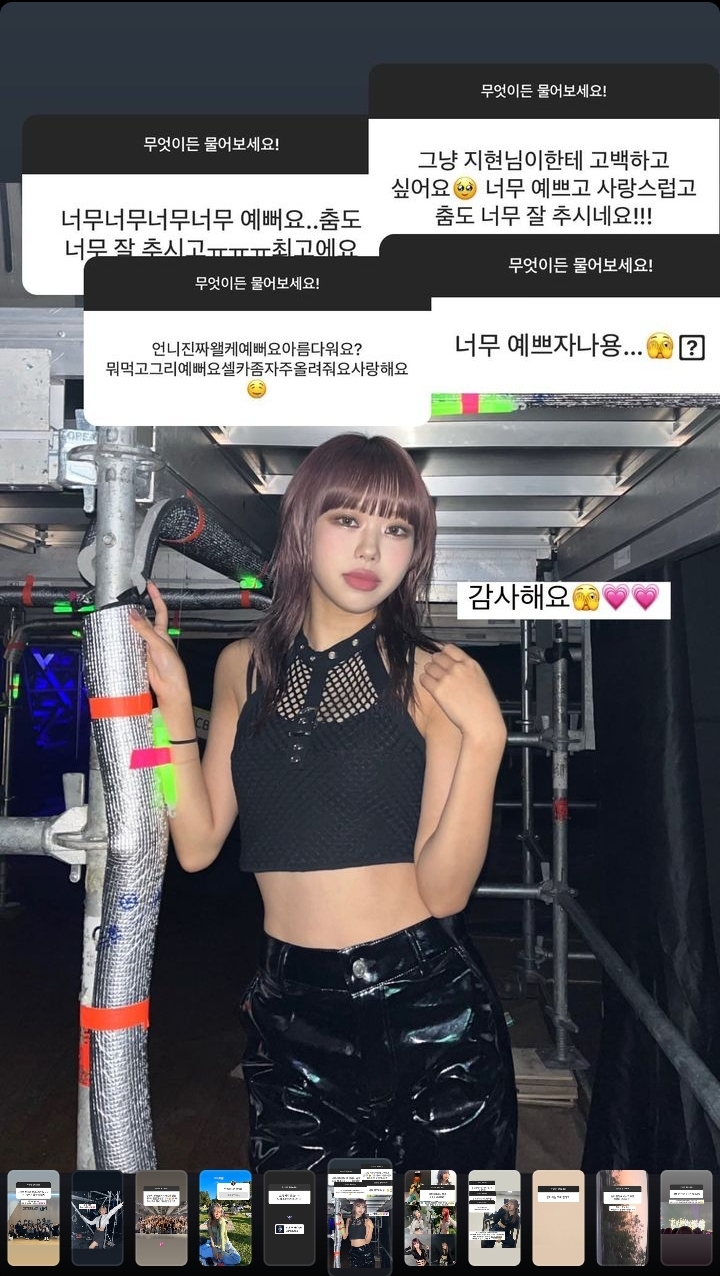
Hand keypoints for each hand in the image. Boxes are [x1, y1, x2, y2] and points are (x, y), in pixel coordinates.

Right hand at [128, 581, 190, 705]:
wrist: (169, 688)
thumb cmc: (172, 668)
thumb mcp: (158, 644)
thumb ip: (145, 630)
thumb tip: (133, 614)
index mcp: (162, 632)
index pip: (159, 609)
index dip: (155, 596)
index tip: (150, 585)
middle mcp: (153, 638)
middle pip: (142, 620)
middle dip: (134, 611)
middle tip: (124, 602)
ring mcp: (145, 648)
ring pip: (133, 633)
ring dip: (126, 627)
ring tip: (116, 618)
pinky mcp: (138, 658)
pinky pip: (128, 647)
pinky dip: (122, 642)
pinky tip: (116, 639)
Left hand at [419, 645, 506, 744]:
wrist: (482, 722)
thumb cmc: (485, 707)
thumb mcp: (481, 680)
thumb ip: (468, 671)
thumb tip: (456, 666)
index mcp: (471, 664)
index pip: (450, 648)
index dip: (443, 653)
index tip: (441, 657)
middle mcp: (458, 668)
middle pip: (437, 656)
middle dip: (435, 663)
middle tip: (436, 672)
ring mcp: (447, 678)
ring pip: (429, 667)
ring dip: (429, 673)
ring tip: (433, 681)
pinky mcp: (438, 690)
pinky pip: (424, 679)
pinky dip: (424, 682)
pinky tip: (430, 687)